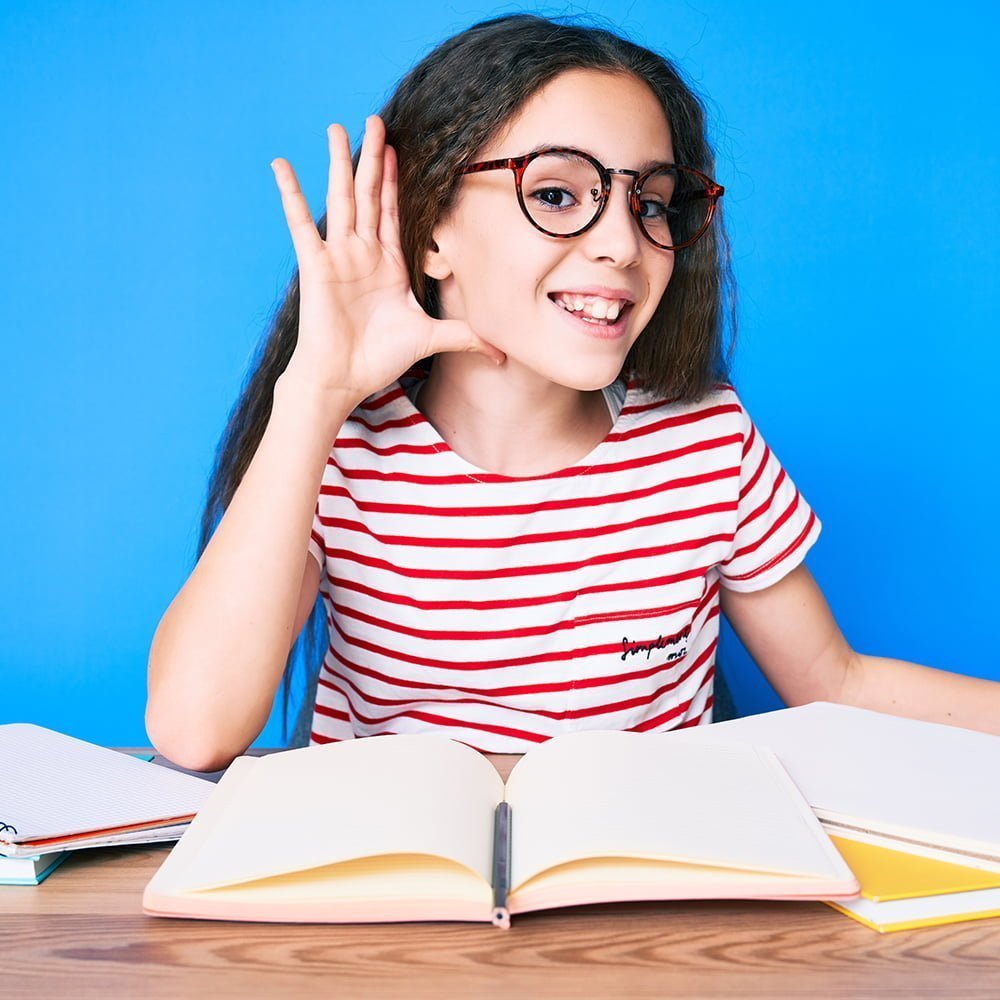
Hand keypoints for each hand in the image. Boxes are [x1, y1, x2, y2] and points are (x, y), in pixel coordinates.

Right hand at [269, 115, 505, 406]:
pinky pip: (301, 223)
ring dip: (340, 162)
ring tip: (337, 128)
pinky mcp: (316, 265)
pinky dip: (291, 194)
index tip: (398, 148)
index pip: (391, 211)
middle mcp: (362, 254)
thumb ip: (466, 337)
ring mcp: (338, 256)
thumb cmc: (380, 359)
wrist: (344, 378)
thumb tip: (503, 356)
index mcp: (388, 264)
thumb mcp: (432, 339)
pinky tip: (282, 165)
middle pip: (368, 194)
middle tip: (376, 120)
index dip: (393, 180)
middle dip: (373, 157)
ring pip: (341, 198)